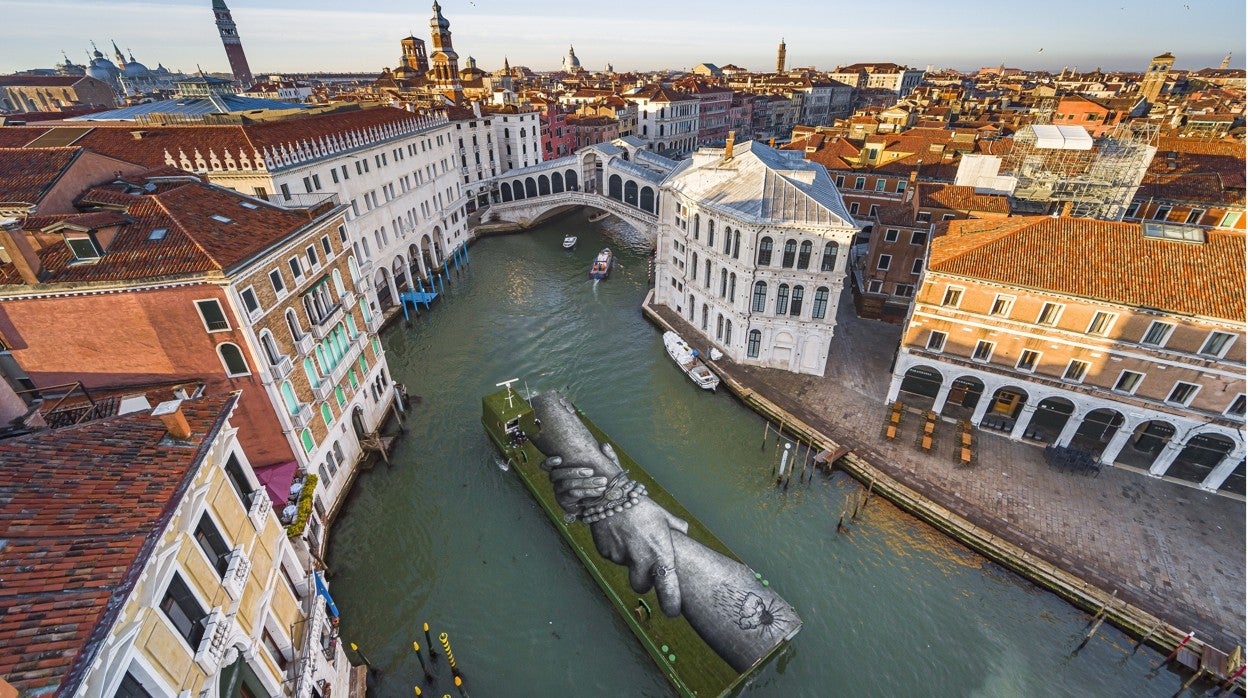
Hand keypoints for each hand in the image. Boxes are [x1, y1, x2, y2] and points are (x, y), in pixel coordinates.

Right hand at [541, 442, 623, 510]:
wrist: (606, 502)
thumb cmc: (603, 481)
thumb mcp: (608, 468)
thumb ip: (608, 457)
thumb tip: (604, 445)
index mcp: (563, 468)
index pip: (547, 465)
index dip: (549, 462)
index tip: (559, 458)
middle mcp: (558, 480)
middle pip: (557, 474)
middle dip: (574, 472)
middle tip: (591, 471)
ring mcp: (560, 492)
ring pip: (567, 485)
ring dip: (585, 483)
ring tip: (601, 482)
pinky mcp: (565, 502)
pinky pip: (573, 496)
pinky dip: (587, 492)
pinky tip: (598, 491)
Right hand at [590, 498, 688, 616]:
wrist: (609, 494)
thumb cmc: (640, 505)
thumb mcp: (662, 515)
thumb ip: (675, 527)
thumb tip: (686, 533)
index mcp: (660, 551)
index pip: (668, 585)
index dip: (671, 602)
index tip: (672, 612)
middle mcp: (641, 558)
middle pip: (641, 586)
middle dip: (642, 582)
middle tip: (644, 568)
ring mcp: (622, 557)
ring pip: (626, 568)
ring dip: (628, 559)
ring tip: (630, 537)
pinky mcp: (606, 553)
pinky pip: (613, 557)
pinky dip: (616, 550)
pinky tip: (618, 534)